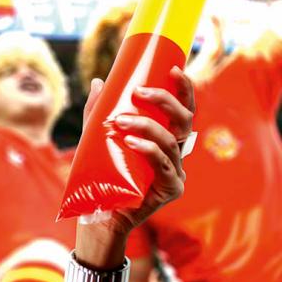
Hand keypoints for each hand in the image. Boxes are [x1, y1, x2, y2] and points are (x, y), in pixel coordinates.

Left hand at [82, 67, 194, 235]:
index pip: (183, 110)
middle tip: (138, 92)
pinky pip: (164, 165)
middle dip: (165, 101)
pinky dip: (149, 150)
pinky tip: (132, 143)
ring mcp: (176, 171)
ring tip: (120, 122)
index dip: (184, 90)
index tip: (174, 69)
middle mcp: (176, 153)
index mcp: (166, 138)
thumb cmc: (103, 173)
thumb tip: (98, 81)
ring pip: (171, 141)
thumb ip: (98, 111)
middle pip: (184, 121)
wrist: (100, 212)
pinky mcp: (170, 189)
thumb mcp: (97, 137)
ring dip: (146, 126)